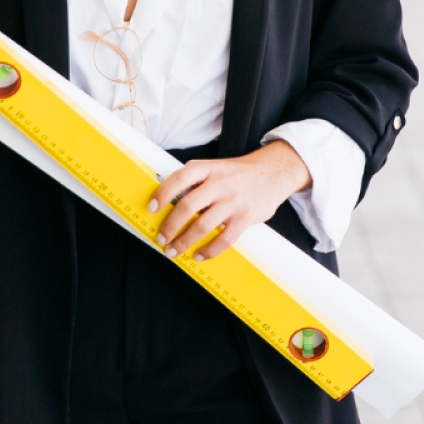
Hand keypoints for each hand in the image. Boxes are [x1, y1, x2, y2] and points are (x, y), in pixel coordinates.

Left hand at [148, 141, 310, 261]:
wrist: (272, 172)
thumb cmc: (236, 174)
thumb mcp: (214, 168)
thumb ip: (195, 182)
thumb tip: (167, 205)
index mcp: (207, 168)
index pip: (179, 179)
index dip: (162, 194)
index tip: (150, 208)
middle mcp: (219, 183)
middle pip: (188, 206)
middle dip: (170, 226)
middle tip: (161, 239)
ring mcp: (233, 201)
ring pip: (203, 225)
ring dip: (184, 242)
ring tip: (173, 251)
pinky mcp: (246, 217)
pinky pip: (224, 239)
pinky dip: (209, 250)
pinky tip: (199, 255)